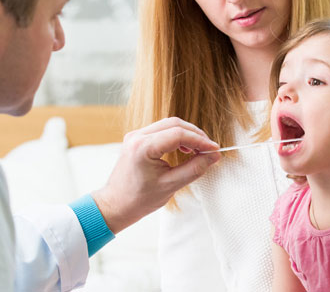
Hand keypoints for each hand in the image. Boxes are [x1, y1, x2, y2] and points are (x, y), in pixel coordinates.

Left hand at [92, 117, 220, 233]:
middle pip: (174, 124)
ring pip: (168, 124)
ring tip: (199, 150)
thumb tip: (213, 156)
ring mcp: (135, 136)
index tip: (214, 150)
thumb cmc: (139, 199)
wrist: (116, 205)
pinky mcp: (137, 139)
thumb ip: (194, 168)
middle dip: (195, 134)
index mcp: (142, 147)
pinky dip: (176, 136)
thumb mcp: (171, 185)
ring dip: (186, 134)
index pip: (178, 134)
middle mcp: (137, 136)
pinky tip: (185, 149)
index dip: (200, 140)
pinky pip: (161, 130)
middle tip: (209, 149)